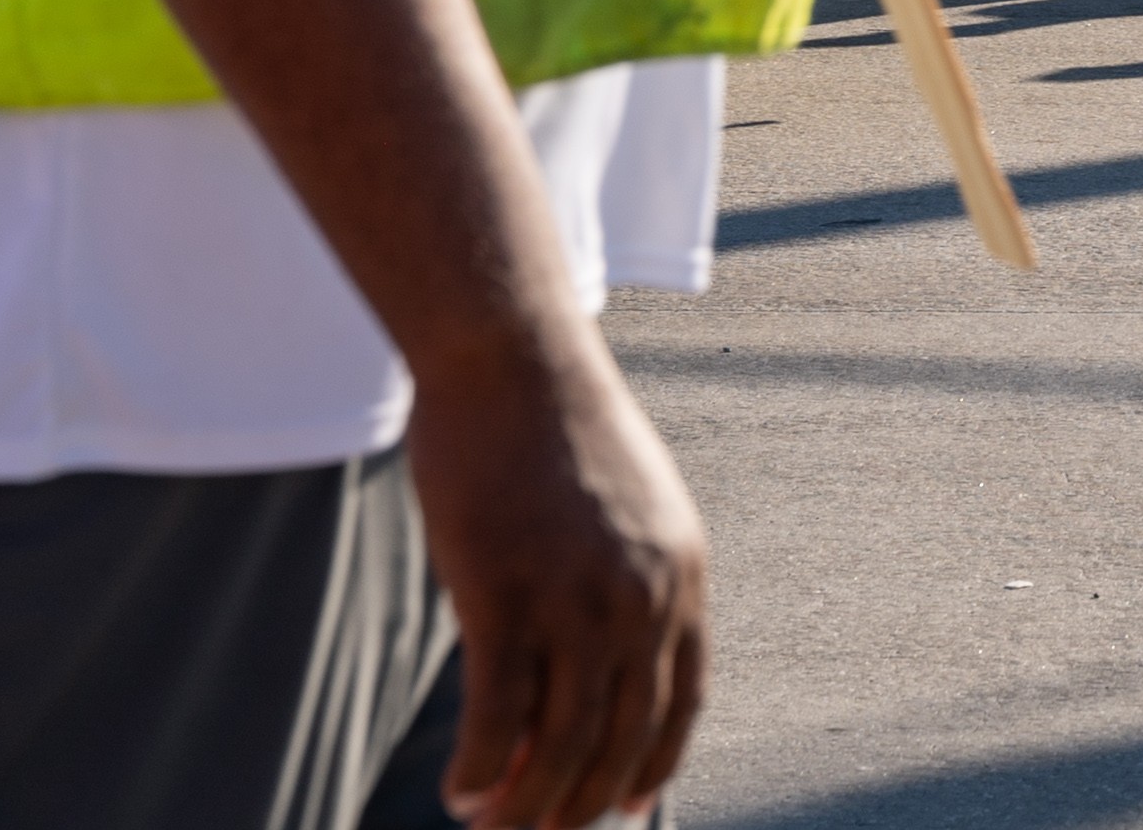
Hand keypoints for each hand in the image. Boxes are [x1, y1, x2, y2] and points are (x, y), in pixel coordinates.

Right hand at [408, 340, 707, 829]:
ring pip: (559, 745)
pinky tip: (460, 792)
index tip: (625, 805)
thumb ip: (624, 580)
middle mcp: (641, 599)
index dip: (653, 765)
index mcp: (680, 575)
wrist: (511, 360)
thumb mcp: (625, 507)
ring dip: (526, 807)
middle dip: (581, 803)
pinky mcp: (506, 597)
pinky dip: (480, 769)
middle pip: (621, 739)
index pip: (682, 703)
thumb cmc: (553, 428)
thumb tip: (598, 656)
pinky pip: (498, 716)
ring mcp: (576, 601)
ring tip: (492, 829)